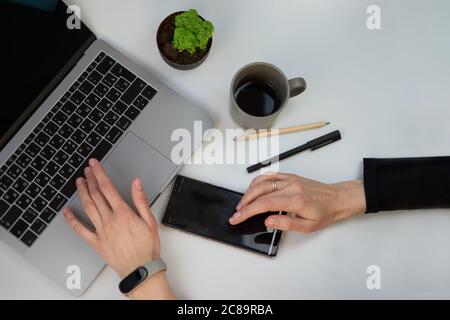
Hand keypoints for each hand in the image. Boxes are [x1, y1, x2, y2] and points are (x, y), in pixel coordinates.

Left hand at [64, 158, 173, 298]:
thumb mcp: (150, 221)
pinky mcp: (96, 242)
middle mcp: (110, 220)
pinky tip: (67, 211)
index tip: (95, 165)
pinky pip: (80, 230)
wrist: (141, 269)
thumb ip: (141, 200)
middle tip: (87, 169)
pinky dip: (72, 219)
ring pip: (88, 207)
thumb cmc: (147, 247)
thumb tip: (136, 183)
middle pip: (96, 195)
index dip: (99, 173)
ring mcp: (101, 231)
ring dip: (82, 192)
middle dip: (90, 179)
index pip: (107, 188)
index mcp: (123, 214)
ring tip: (80, 182)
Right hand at [229, 173, 365, 232]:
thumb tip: (268, 221)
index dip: (248, 211)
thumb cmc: (325, 212)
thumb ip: (286, 223)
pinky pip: (270, 175)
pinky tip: (253, 189)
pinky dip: (258, 181)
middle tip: (236, 213)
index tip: (237, 217)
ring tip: (242, 203)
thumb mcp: (308, 226)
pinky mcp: (290, 176)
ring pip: (262, 182)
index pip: (264, 204)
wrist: (337, 198)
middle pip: (260, 192)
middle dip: (244, 203)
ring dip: (249, 192)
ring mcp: (290, 179)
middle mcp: (291, 187)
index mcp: (295, 200)